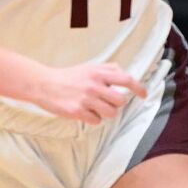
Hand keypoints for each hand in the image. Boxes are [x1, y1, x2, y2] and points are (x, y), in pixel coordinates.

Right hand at [26, 61, 147, 124]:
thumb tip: (125, 74)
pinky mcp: (77, 111)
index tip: (143, 95)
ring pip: (111, 113)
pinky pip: (96, 121)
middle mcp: (94, 85)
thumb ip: (108, 69)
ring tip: (95, 108)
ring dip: (106, 113)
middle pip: (120, 101)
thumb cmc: (69, 76)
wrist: (44, 84)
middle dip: (116, 104)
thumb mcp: (89, 67)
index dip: (138, 88)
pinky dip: (93, 119)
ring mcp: (86, 99)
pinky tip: (84, 112)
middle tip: (106, 102)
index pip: (126, 80)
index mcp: (98, 72)